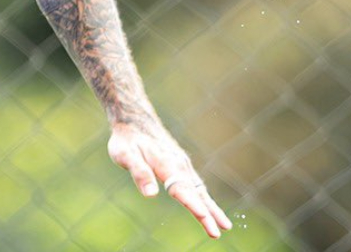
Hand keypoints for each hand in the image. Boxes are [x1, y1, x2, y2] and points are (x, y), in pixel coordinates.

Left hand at [108, 122, 232, 238]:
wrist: (134, 118)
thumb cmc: (127, 138)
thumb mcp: (125, 155)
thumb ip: (139, 173)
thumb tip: (150, 194)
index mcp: (166, 164)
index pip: (182, 190)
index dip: (194, 206)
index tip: (206, 219)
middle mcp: (179, 165)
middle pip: (196, 193)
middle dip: (209, 213)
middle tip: (221, 231)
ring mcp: (182, 164)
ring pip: (199, 190)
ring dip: (212, 208)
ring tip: (225, 225)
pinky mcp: (181, 164)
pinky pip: (196, 184)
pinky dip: (205, 198)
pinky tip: (210, 208)